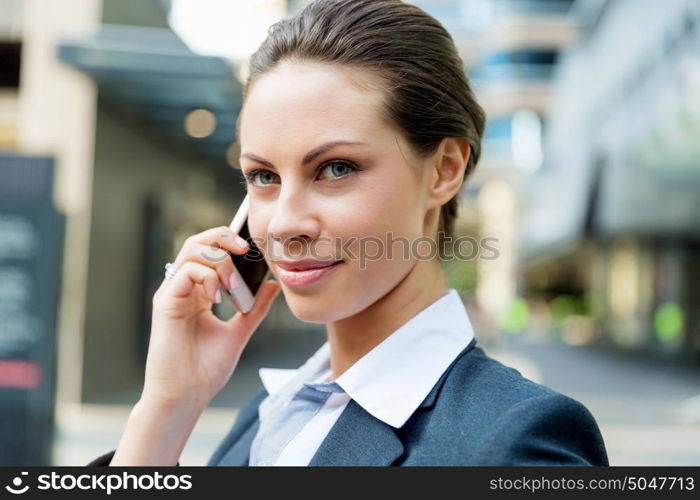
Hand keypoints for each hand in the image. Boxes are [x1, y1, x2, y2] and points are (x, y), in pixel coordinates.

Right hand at [141, 225, 279, 410]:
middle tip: (245, 249)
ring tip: (232, 286)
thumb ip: (254, 308)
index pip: (209, 251)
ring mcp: (172, 293)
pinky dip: (207, 277)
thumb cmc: (205, 370)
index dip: (228, 241)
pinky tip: (217, 299)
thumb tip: (272, 284)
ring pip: (192, 250)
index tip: (252, 248)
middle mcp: (182, 289)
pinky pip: (185, 272)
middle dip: (224, 237)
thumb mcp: (239, 332)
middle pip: (198, 242)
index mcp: (198, 293)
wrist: (186, 396)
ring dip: (219, 261)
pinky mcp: (165, 302)